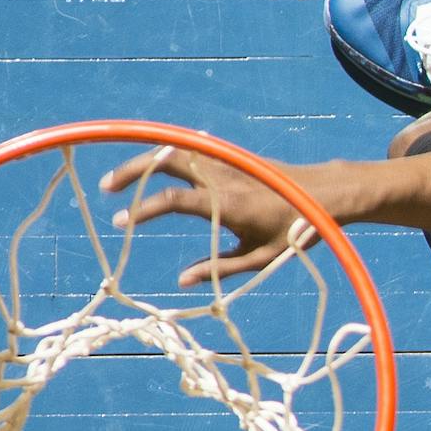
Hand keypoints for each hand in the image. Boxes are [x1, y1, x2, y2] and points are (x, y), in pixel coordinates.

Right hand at [100, 147, 324, 286]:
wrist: (325, 194)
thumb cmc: (294, 232)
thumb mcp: (258, 259)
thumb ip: (218, 269)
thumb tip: (181, 282)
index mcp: (226, 204)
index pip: (173, 201)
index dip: (143, 210)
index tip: (120, 222)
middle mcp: (222, 177)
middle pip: (166, 162)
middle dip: (132, 171)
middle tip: (106, 188)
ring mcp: (226, 162)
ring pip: (177, 151)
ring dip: (147, 160)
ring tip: (123, 178)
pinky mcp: (232, 157)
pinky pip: (194, 148)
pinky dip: (171, 152)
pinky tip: (158, 160)